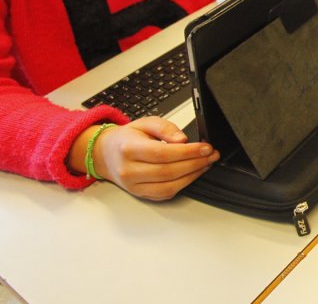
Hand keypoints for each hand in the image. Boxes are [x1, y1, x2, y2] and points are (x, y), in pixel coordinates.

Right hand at [82, 118, 219, 200]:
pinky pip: (165, 193)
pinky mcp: (140, 194)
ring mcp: (134, 185)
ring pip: (168, 185)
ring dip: (192, 175)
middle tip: (211, 155)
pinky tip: (193, 173)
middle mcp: (129, 170)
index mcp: (128, 149)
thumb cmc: (127, 138)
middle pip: (168, 171)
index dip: (187, 152)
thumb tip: (183, 139)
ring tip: (206, 163)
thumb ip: (165, 128)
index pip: (162, 153)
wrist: (106, 154)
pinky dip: (183, 184)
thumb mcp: (144, 123)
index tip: (205, 147)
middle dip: (195, 163)